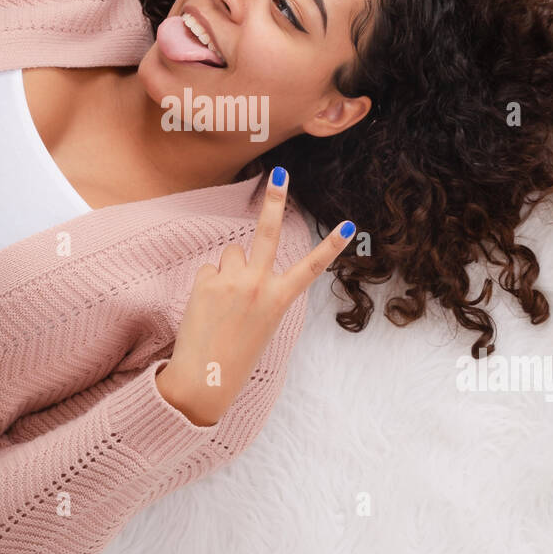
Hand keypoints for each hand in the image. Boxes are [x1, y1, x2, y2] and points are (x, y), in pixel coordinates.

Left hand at [155, 168, 354, 425]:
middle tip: (280, 173)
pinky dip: (209, 283)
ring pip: (232, 253)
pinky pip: (210, 268)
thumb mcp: (262, 323)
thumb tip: (241, 261)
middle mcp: (258, 285)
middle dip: (274, 200)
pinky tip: (207, 307)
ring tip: (223, 301)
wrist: (204, 379)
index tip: (348, 225)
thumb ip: (260, 289)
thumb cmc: (237, 356)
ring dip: (229, 268)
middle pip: (267, 232)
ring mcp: (232, 281)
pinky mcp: (207, 282)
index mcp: (279, 300)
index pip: (311, 268)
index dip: (331, 246)